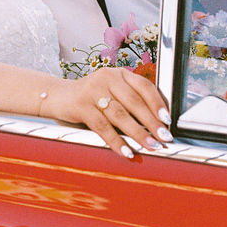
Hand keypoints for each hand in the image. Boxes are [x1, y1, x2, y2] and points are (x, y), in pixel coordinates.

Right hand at [42, 68, 171, 158]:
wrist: (58, 96)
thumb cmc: (90, 98)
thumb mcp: (111, 92)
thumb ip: (130, 101)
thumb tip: (157, 124)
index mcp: (118, 74)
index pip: (144, 86)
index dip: (158, 104)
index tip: (168, 121)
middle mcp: (106, 78)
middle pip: (134, 102)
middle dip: (152, 122)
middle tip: (164, 138)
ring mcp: (92, 91)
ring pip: (120, 115)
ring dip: (138, 133)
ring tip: (150, 146)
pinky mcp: (81, 106)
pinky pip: (102, 127)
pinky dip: (116, 141)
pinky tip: (127, 152)